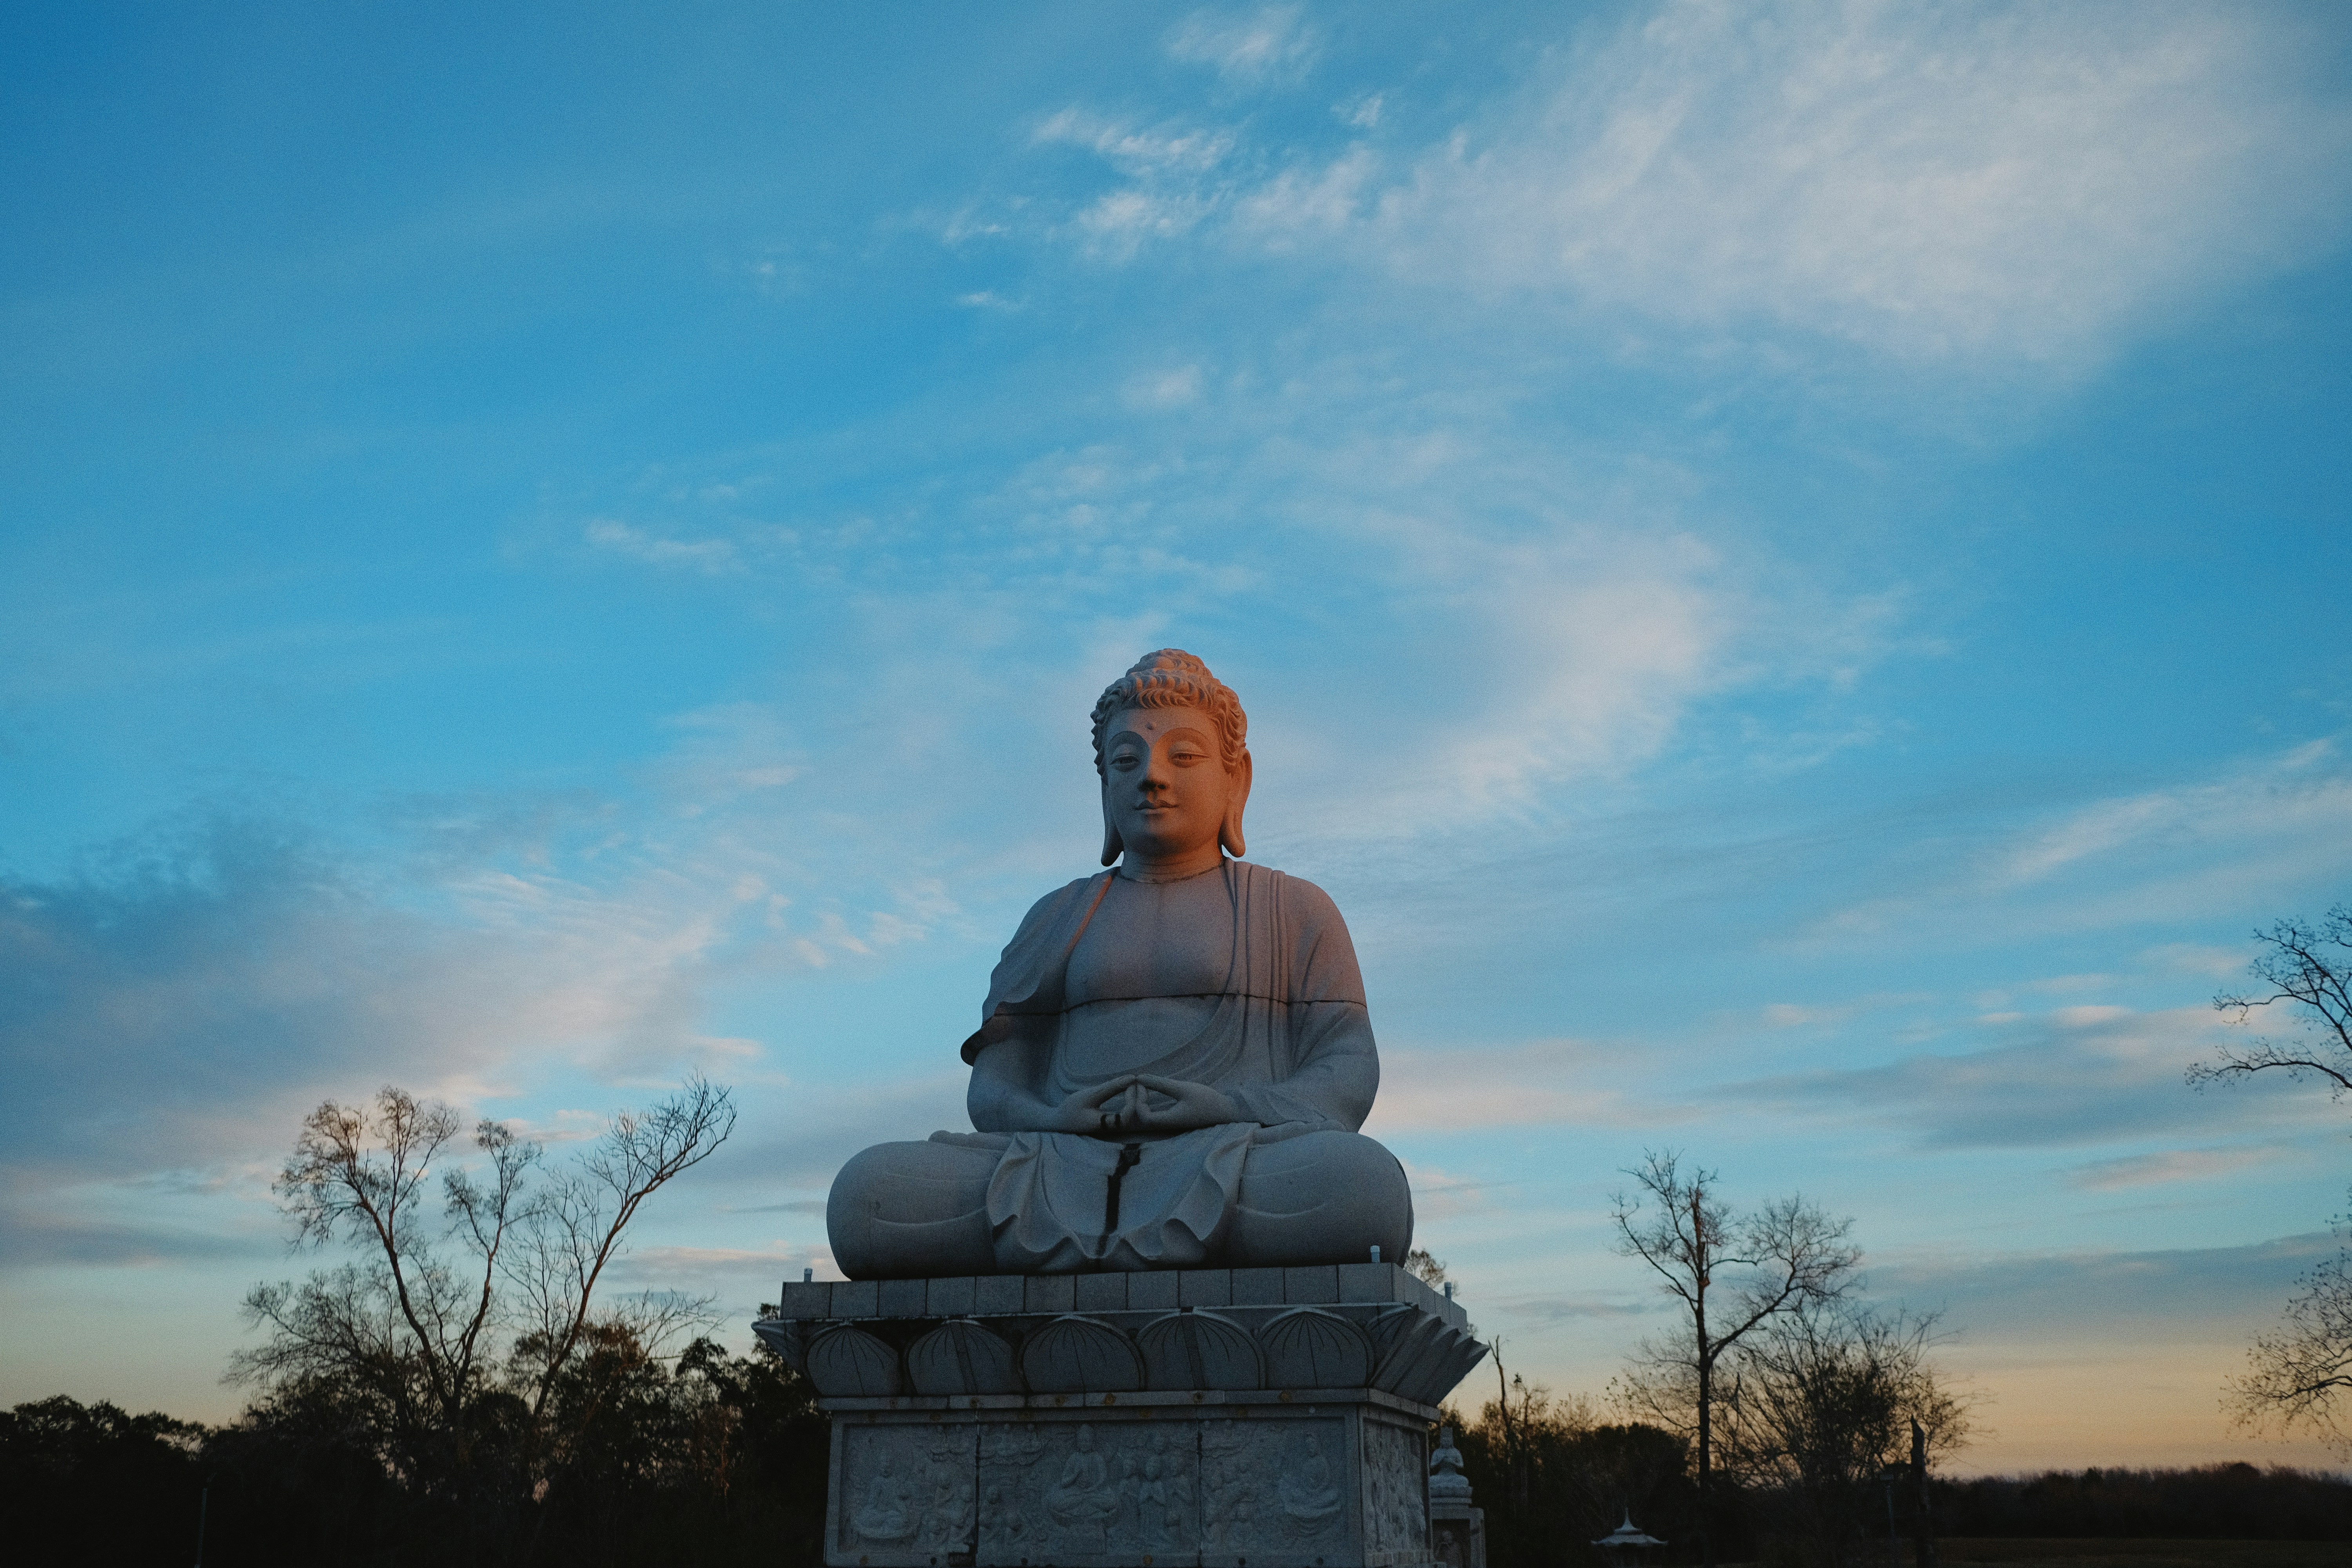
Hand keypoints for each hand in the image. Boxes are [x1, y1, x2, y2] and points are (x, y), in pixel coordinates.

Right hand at [1046, 1077, 1140, 1133]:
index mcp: (1108, 1125)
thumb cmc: (1073, 1108)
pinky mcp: (1114, 1122)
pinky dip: (1132, 1100)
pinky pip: (1128, 1113)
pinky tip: (1130, 1089)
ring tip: (1136, 1084)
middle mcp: (1115, 1129)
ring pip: (1134, 1115)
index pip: (1131, 1114)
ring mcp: (1115, 1127)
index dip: (1135, 1097)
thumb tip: (1132, 1078)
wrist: (1060, 1121)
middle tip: (1139, 1082)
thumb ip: (1112, 1087)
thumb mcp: (1091, 1095)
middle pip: (1137, 1116)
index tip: (1132, 1083)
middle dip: (1141, 1097)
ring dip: (1137, 1098)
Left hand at [1124, 1075, 1238, 1132]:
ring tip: (1143, 1085)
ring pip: (1147, 1116)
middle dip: (1135, 1100)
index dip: (1137, 1100)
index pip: (1143, 1116)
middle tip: (1138, 1083)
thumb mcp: (1183, 1089)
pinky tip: (1152, 1091)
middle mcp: (1167, 1126)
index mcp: (1168, 1121)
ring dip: (1142, 1101)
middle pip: (1142, 1118)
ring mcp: (1169, 1124)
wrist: (1226, 1112)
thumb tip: (1139, 1077)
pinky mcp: (1172, 1120)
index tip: (1142, 1084)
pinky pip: (1154, 1114)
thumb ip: (1160, 1084)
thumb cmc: (1207, 1101)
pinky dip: (1148, 1103)